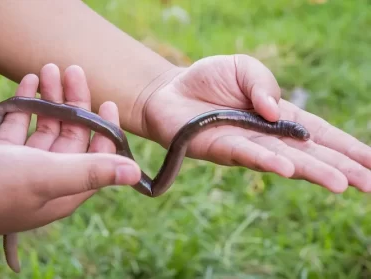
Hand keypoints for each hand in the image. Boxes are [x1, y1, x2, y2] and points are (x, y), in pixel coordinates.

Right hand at [0, 64, 140, 241]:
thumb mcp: (44, 176)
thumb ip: (90, 172)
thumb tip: (136, 174)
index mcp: (66, 190)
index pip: (99, 158)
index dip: (106, 130)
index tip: (107, 102)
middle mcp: (50, 180)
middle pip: (72, 137)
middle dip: (75, 103)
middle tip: (73, 70)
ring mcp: (25, 168)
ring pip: (46, 128)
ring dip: (50, 99)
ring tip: (49, 68)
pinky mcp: (2, 157)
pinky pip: (21, 126)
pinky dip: (26, 104)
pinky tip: (29, 82)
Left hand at [141, 55, 370, 192]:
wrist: (170, 91)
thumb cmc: (209, 80)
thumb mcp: (244, 68)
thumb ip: (263, 84)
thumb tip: (276, 111)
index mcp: (278, 116)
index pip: (319, 133)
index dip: (346, 146)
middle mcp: (267, 136)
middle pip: (309, 153)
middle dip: (340, 167)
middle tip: (369, 184)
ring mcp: (245, 145)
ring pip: (284, 160)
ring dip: (312, 171)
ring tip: (341, 183)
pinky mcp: (220, 147)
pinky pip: (247, 154)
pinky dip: (268, 161)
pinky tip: (288, 169)